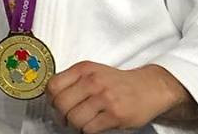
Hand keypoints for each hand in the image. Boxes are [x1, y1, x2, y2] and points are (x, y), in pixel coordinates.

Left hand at [47, 62, 187, 131]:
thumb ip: (74, 79)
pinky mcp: (115, 115)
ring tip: (79, 124)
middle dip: (60, 115)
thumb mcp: (93, 71)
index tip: (53, 105)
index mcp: (83, 69)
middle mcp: (92, 81)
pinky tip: (91, 127)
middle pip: (61, 104)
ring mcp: (104, 98)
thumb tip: (53, 94)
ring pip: (74, 119)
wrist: (148, 87)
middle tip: (64, 119)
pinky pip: (90, 129)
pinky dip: (86, 131)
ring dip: (74, 125)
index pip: (53, 85)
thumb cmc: (118, 82)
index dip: (49, 99)